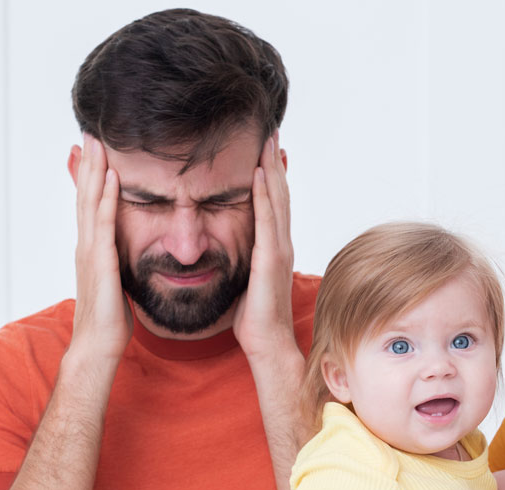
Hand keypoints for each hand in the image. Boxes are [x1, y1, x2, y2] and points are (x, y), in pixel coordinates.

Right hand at [69, 134, 132, 362]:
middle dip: (89, 164)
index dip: (92, 177)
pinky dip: (108, 199)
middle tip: (90, 132)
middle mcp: (87, 246)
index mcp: (92, 250)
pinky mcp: (101, 263)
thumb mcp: (116, 284)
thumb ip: (117, 265)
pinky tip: (113, 178)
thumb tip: (125, 257)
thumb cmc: (110, 322)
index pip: (90, 206)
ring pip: (91, 203)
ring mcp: (91, 253)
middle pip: (86, 196)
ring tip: (97, 143)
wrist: (97, 348)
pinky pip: (105, 225)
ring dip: (95, 171)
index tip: (95, 150)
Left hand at [233, 133, 295, 357]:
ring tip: (269, 140)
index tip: (267, 149)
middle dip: (276, 161)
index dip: (272, 175)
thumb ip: (241, 261)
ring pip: (277, 199)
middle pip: (280, 193)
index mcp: (273, 247)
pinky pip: (266, 219)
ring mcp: (278, 248)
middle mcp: (280, 242)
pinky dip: (264, 193)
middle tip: (272, 131)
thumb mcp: (244, 281)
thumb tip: (224, 250)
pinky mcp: (271, 258)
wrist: (268, 344)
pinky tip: (259, 173)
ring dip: (273, 168)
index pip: (273, 203)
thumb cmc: (254, 319)